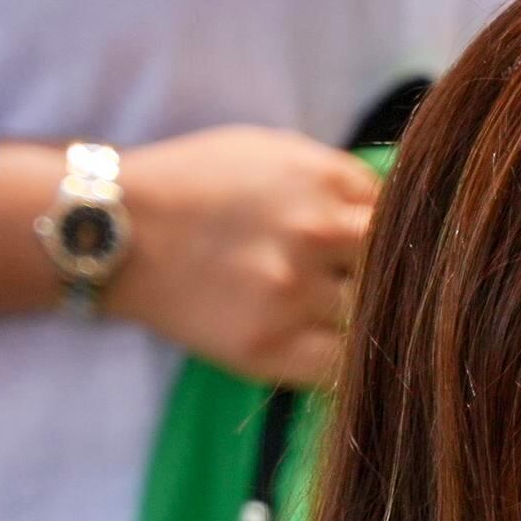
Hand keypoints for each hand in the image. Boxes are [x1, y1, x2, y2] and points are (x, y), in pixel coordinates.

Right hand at [108, 127, 378, 387]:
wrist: (117, 231)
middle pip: (399, 269)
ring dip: (366, 322)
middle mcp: (314, 232)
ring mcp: (294, 293)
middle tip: (372, 292)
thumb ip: (338, 180)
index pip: (403, 216)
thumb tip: (401, 213)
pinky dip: (346, 363)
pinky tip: (329, 348)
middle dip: (392, 282)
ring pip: (372, 319)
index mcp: (320, 179)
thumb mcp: (271, 152)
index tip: (389, 253)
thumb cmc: (197, 186)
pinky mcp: (270, 346)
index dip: (402, 239)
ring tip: (338, 319)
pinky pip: (342, 367)